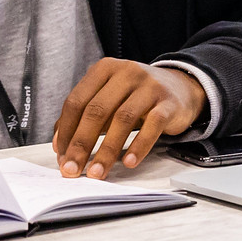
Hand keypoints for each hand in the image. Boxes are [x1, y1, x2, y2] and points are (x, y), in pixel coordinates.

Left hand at [52, 59, 205, 179]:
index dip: (66, 130)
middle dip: (81, 144)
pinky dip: (139, 146)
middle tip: (73, 168)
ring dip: (107, 150)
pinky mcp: (169, 103)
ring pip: (122, 119)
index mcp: (105, 69)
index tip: (61, 155)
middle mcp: (127, 73)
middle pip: (97, 110)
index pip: (77, 101)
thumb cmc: (137, 96)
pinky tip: (129, 162)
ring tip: (97, 172)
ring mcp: (150, 86)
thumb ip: (84, 114)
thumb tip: (61, 144)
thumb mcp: (109, 97)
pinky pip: (152, 126)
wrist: (180, 87)